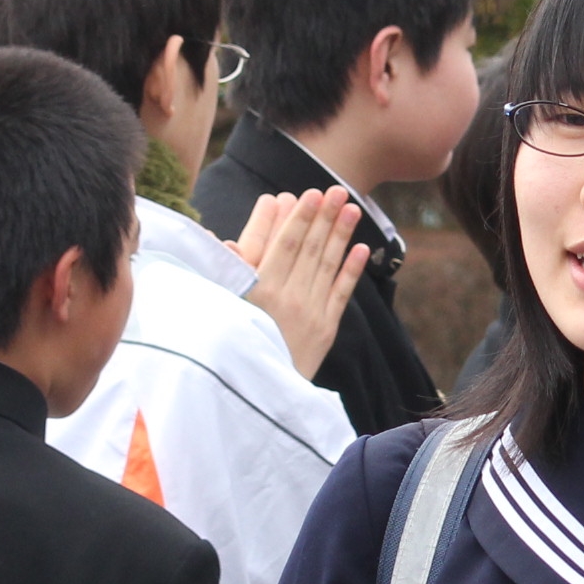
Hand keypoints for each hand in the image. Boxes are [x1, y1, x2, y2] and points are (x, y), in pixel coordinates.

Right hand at [233, 187, 368, 378]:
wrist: (253, 395)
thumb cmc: (228, 345)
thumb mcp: (221, 308)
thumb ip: (228, 274)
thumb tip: (227, 242)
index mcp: (259, 291)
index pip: (285, 245)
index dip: (299, 218)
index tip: (310, 194)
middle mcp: (287, 299)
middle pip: (310, 249)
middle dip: (324, 217)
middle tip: (337, 189)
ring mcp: (309, 314)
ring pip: (328, 266)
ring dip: (341, 234)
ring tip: (352, 207)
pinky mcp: (324, 331)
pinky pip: (340, 294)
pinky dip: (351, 270)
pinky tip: (362, 247)